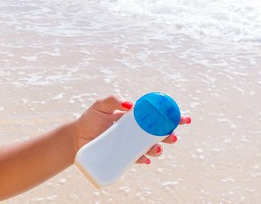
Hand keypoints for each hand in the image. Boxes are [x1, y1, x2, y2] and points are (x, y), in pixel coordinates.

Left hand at [73, 95, 191, 164]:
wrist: (77, 138)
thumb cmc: (90, 119)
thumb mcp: (101, 105)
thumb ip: (114, 100)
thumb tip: (130, 105)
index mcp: (135, 116)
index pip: (156, 115)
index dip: (171, 116)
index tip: (183, 118)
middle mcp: (136, 130)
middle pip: (158, 133)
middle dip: (169, 134)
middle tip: (172, 136)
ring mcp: (131, 143)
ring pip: (151, 147)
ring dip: (158, 149)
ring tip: (157, 149)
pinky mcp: (125, 156)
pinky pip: (138, 159)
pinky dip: (143, 160)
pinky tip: (144, 160)